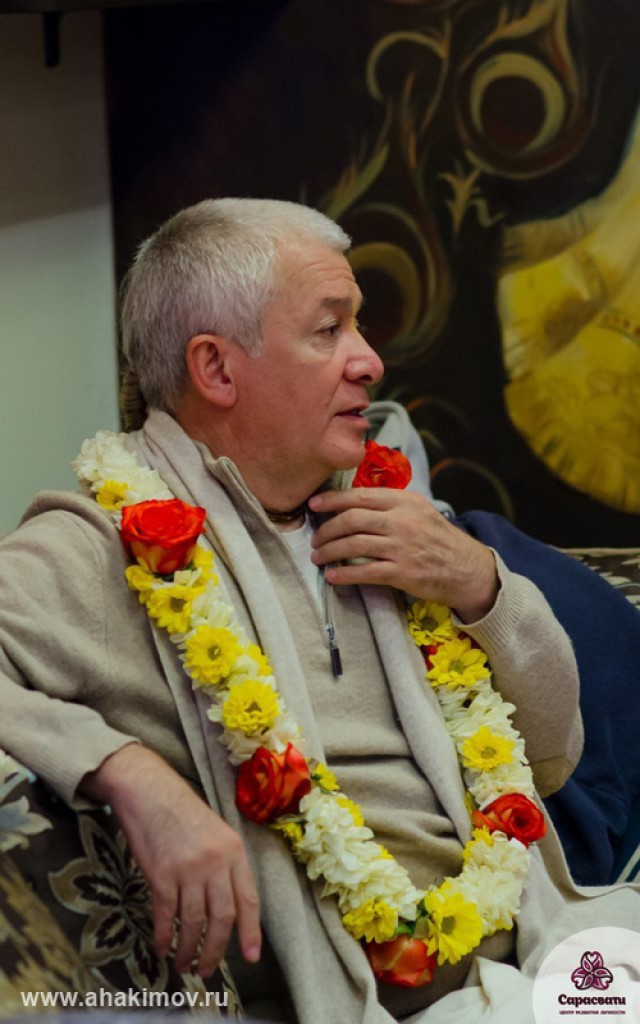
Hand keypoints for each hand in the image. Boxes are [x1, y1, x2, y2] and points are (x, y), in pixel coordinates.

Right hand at [82, 744, 260, 976]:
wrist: (149, 791)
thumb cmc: (182, 812)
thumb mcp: (216, 833)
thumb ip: (225, 866)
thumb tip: (229, 908)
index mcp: (234, 850)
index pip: (248, 899)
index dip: (250, 932)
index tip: (250, 956)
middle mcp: (215, 861)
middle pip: (222, 918)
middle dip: (216, 950)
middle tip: (207, 970)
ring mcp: (188, 868)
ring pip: (193, 922)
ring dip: (188, 949)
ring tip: (184, 964)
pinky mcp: (161, 873)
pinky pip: (166, 915)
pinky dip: (164, 936)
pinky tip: (162, 946)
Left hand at [308, 488, 498, 621]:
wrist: (467, 569)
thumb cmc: (439, 539)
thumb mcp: (420, 511)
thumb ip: (392, 504)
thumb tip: (354, 502)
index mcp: (405, 502)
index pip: (360, 496)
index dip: (333, 500)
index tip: (315, 505)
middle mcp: (402, 521)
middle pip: (352, 519)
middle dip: (327, 529)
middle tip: (316, 538)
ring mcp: (402, 547)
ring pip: (354, 544)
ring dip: (330, 551)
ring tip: (318, 556)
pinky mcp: (403, 573)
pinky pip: (365, 572)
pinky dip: (344, 574)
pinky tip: (332, 576)